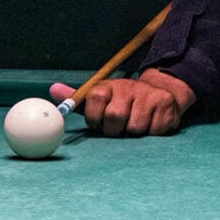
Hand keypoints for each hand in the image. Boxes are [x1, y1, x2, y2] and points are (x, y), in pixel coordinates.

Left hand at [51, 69, 194, 136]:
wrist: (160, 91)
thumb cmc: (122, 101)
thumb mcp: (99, 98)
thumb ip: (77, 99)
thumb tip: (53, 89)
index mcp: (109, 86)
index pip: (95, 97)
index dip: (94, 116)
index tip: (97, 123)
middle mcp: (129, 87)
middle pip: (115, 116)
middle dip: (113, 129)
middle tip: (116, 128)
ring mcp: (149, 96)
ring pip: (135, 127)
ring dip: (133, 132)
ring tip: (133, 124)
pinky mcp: (167, 106)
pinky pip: (154, 131)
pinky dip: (151, 133)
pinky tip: (150, 124)